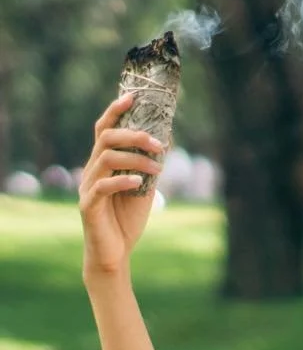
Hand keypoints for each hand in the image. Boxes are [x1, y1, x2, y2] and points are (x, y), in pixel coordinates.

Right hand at [79, 92, 164, 279]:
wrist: (114, 253)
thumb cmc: (127, 220)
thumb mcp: (145, 188)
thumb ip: (150, 165)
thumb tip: (167, 139)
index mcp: (103, 163)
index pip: (104, 129)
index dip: (115, 111)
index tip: (133, 97)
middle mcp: (92, 170)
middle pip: (105, 138)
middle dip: (133, 135)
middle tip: (159, 143)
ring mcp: (88, 187)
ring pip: (106, 159)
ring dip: (136, 160)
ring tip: (159, 168)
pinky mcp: (89, 206)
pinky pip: (102, 187)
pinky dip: (122, 181)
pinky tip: (139, 182)